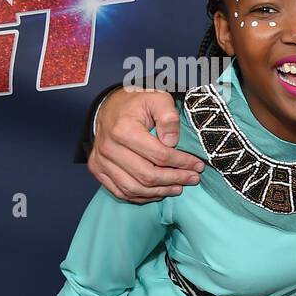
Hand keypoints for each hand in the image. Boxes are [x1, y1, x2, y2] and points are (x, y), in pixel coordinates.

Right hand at [89, 86, 203, 202]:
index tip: (198, 165)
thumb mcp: (157, 99)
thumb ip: (168, 117)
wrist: (109, 107)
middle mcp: (109, 148)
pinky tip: (159, 192)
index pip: (159, 155)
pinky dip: (142, 196)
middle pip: (147, 175)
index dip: (182, 163)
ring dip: (160, 191)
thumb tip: (172, 142)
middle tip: (193, 178)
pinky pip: (121, 192)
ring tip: (179, 187)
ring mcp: (101, 160)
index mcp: (123, 130)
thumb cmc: (136, 104)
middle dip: (175, 179)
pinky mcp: (98, 169)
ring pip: (134, 188)